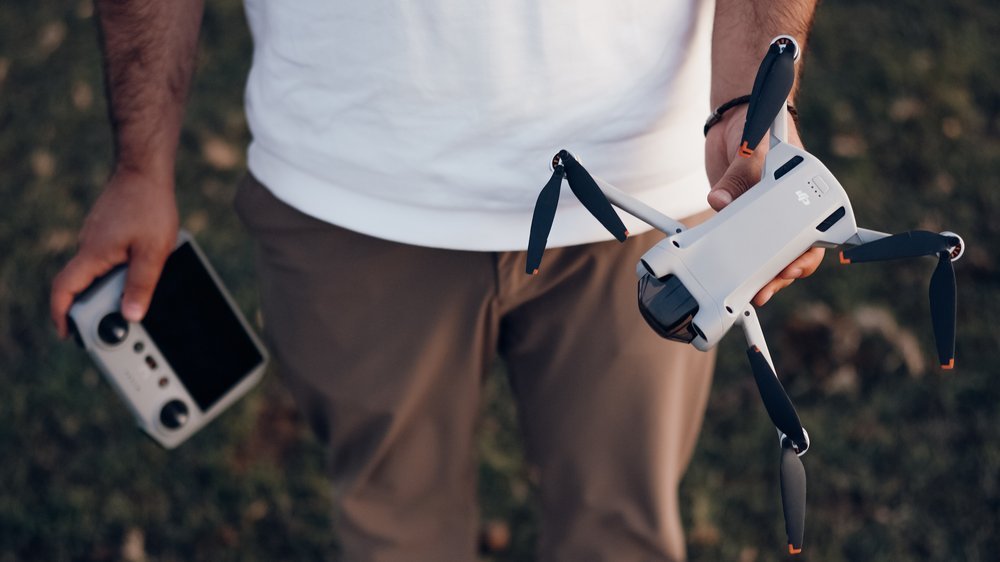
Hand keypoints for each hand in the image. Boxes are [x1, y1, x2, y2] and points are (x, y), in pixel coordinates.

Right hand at [50, 168, 178, 337]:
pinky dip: (116, 272)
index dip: (61, 315)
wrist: (144, 171)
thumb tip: (131, 315)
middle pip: (80, 286)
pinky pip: (106, 258)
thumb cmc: (149, 206)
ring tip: (133, 301)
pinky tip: (138, 272)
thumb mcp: (153, 252)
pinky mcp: (106, 230)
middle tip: (114, 325)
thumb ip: (142, 284)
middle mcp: (87, 246)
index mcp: (92, 254)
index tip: (68, 333)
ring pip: (96, 272)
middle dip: (93, 309)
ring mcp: (96, 237)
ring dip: (108, 290)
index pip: (64, 290)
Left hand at [704, 105, 824, 306]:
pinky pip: (743, 246)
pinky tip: (735, 279)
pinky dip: (740, 263)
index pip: (814, 227)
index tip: (794, 266)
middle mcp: (787, 206)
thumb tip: (719, 201)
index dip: (806, 252)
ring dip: (764, 274)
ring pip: (770, 253)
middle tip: (770, 286)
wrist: (731, 122)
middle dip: (783, 272)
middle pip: (794, 248)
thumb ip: (737, 174)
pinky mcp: (741, 219)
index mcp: (801, 189)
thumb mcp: (748, 147)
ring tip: (754, 292)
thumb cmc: (752, 126)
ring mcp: (765, 216)